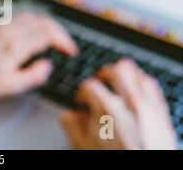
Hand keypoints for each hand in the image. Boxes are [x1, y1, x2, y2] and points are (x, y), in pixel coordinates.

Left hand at [0, 12, 77, 101]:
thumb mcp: (8, 86)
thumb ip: (32, 75)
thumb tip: (47, 66)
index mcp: (15, 46)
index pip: (49, 34)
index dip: (64, 40)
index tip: (70, 50)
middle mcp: (8, 32)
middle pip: (41, 20)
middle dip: (58, 30)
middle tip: (64, 43)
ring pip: (29, 16)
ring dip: (44, 23)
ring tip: (50, 36)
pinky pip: (16, 18)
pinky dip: (29, 22)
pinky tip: (28, 33)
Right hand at [61, 59, 177, 149]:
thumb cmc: (114, 160)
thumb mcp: (82, 146)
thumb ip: (70, 125)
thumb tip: (69, 114)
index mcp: (107, 110)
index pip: (89, 85)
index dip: (82, 92)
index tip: (82, 100)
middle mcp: (130, 104)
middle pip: (117, 69)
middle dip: (104, 74)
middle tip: (100, 82)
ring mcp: (148, 107)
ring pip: (137, 73)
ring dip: (125, 76)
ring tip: (118, 84)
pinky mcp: (161, 113)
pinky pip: (152, 86)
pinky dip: (141, 84)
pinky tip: (134, 93)